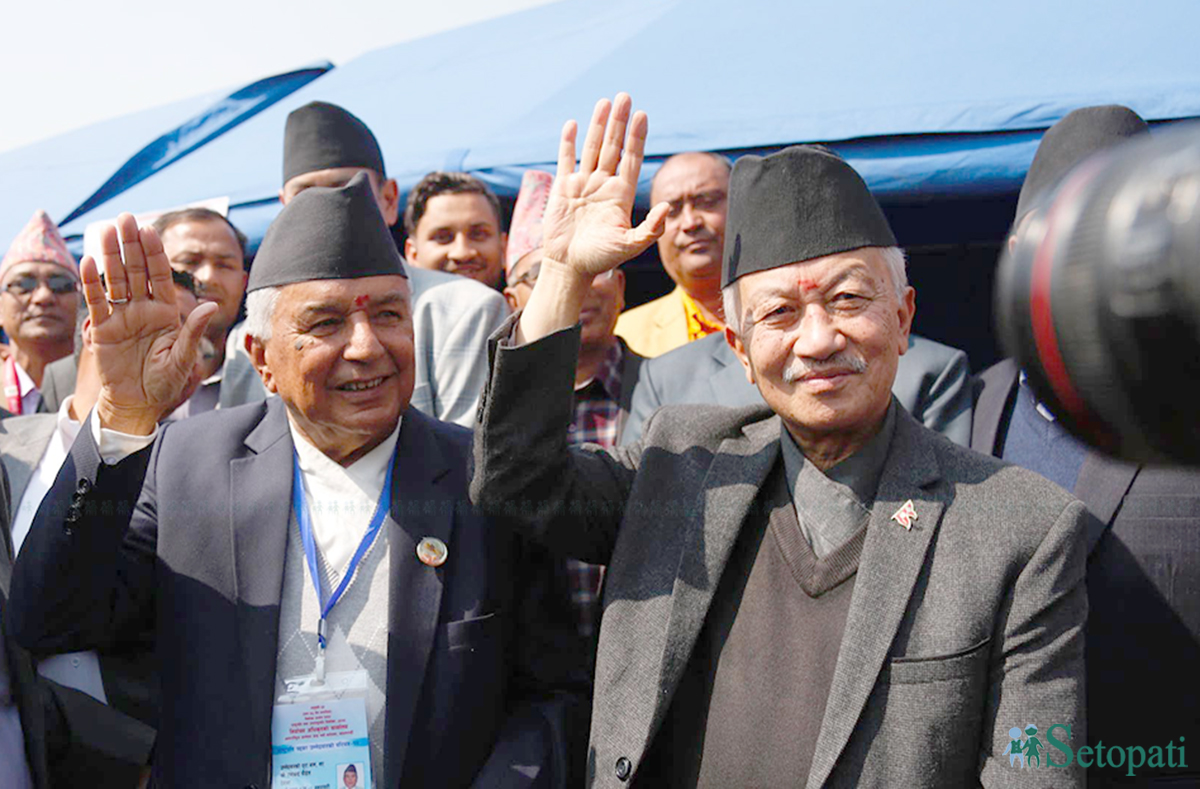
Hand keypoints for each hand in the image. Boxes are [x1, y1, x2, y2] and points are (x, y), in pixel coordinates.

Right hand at [82, 214, 217, 434]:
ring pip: (115, 280)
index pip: (160, 276)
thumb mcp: (182, 359)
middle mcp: (143, 308)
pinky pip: (96, 302)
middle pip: (136, 270)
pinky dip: (92, 283)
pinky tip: (88, 262)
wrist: (137, 403)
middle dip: (131, 245)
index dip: (154, 253)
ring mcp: (121, 316)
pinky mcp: (102, 328)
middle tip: (124, 218)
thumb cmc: (164, 383)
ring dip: (110, 256)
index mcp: (166, 312)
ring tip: (105, 230)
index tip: (149, 230)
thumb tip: (212, 305)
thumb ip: (193, 331)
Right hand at [540, 93, 668, 277]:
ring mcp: (583, 184)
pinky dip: (569, 142)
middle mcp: (604, 185)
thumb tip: (668, 207)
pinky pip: (566, 160)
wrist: (569, 267)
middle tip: (624, 96)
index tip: (642, 115)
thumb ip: (650, 229)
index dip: (637, 137)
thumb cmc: (600, 259)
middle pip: (613, 146)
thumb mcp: (630, 246)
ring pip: (592, 148)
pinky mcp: (563, 188)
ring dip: (598, 125)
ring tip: (605, 102)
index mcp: (621, 195)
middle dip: (619, 122)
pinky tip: (574, 124)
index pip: (632, 159)